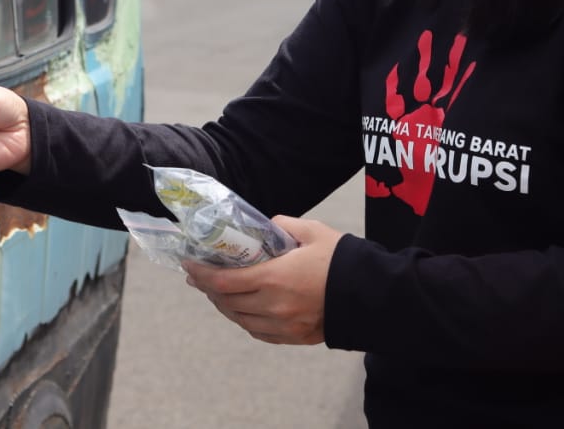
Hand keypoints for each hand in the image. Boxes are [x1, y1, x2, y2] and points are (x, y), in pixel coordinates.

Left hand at [181, 217, 342, 345]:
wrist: (375, 295)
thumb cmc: (342, 260)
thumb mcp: (312, 231)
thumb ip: (282, 225)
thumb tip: (265, 227)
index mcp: (274, 278)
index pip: (223, 281)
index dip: (200, 274)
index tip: (188, 265)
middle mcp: (274, 306)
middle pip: (226, 302)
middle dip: (207, 289)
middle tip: (199, 276)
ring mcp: (285, 325)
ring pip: (240, 319)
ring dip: (224, 305)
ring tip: (217, 292)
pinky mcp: (296, 337)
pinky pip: (259, 332)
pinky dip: (245, 320)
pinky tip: (242, 309)